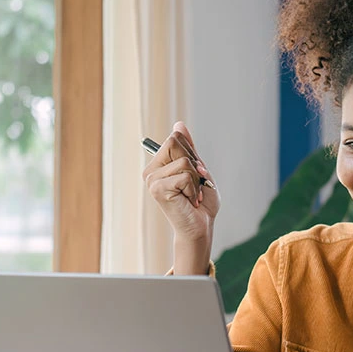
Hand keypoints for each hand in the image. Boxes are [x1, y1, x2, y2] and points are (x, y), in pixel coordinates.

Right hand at [142, 121, 219, 274]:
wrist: (201, 226)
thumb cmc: (200, 202)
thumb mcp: (197, 169)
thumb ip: (188, 148)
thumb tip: (179, 124)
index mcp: (159, 164)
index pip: (175, 137)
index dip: (192, 153)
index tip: (196, 173)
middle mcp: (151, 171)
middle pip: (175, 143)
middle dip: (194, 163)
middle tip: (194, 184)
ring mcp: (152, 180)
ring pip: (183, 161)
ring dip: (195, 179)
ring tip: (192, 195)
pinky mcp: (157, 189)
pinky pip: (184, 176)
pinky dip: (193, 189)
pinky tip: (189, 201)